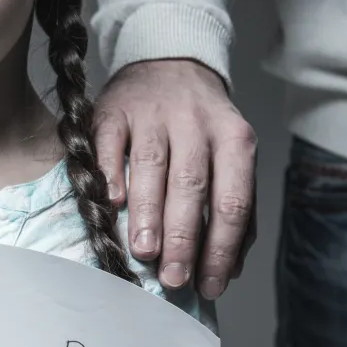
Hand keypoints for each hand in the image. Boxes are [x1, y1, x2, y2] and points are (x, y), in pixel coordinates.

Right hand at [93, 59, 256, 298]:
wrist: (169, 61)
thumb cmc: (201, 126)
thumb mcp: (230, 155)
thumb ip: (236, 207)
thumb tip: (230, 268)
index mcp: (234, 139)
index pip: (232, 201)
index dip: (221, 247)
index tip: (210, 285)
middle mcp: (195, 123)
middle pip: (191, 186)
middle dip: (183, 238)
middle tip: (174, 278)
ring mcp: (152, 113)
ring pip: (152, 166)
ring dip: (148, 213)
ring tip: (145, 252)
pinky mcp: (114, 108)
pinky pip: (110, 144)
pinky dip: (111, 174)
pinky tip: (113, 203)